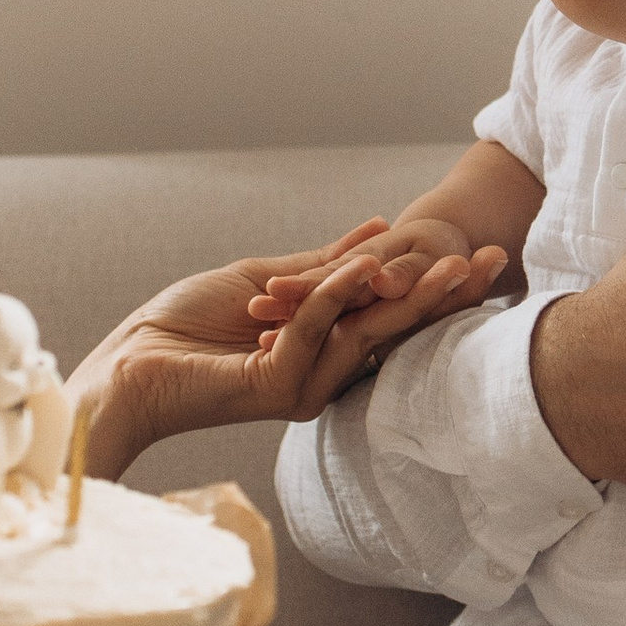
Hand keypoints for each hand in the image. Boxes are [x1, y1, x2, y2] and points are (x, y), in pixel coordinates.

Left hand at [73, 226, 505, 475]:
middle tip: (495, 261)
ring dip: (413, 296)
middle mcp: (322, 376)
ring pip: (371, 335)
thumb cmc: (183, 327)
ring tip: (457, 265)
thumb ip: (321, 269)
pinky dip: (335, 295)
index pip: (390, 316)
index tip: (480, 256)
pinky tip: (361, 265)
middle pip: (396, 329)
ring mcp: (303, 386)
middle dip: (447, 294)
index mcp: (323, 353)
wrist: (130, 366)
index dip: (434, 286)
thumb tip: (373, 237)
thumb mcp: (266, 282)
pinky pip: (316, 333)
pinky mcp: (276, 388)